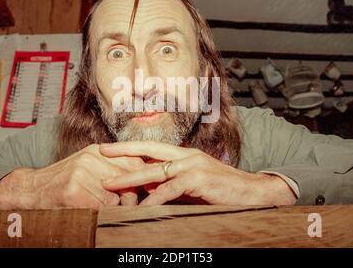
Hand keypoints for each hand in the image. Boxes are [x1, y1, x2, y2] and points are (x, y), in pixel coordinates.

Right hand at [0, 144, 144, 209]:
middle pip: (128, 178)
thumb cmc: (64, 180)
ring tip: (100, 207)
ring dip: (113, 207)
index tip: (151, 189)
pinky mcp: (73, 191)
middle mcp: (91, 158)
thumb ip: (112, 168)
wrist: (30, 188)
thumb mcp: (88, 166)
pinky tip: (87, 210)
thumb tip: (141, 180)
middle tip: (129, 206)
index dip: (145, 177)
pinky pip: (99, 207)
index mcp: (98, 150)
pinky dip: (98, 213)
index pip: (134, 160)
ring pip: (115, 197)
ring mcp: (82, 173)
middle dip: (132, 196)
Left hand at [100, 141, 296, 205]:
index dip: (130, 146)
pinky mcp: (199, 179)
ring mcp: (193, 165)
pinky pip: (171, 189)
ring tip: (110, 184)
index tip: (108, 148)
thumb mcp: (192, 185)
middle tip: (100, 153)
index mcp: (184, 154)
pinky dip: (155, 198)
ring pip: (155, 170)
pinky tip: (142, 206)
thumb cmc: (220, 190)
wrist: (252, 192)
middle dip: (123, 153)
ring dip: (131, 178)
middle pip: (149, 151)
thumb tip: (148, 190)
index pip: (152, 147)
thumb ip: (171, 184)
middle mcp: (187, 155)